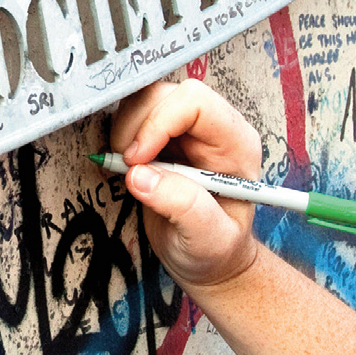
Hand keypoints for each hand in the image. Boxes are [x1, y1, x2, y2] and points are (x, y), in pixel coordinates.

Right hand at [109, 78, 262, 290]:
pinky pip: (134, 115)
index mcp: (235, 144)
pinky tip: (127, 166)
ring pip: (145, 99)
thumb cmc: (216, 250)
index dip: (159, 123)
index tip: (136, 160)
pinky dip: (120, 135)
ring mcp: (187, 130)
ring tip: (128, 169)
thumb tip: (140, 176)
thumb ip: (183, 207)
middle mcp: (213, 128)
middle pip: (166, 94)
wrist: (209, 260)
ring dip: (125, 130)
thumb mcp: (208, 240)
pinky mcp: (164, 136)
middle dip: (136, 127)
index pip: (196, 102)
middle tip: (127, 167)